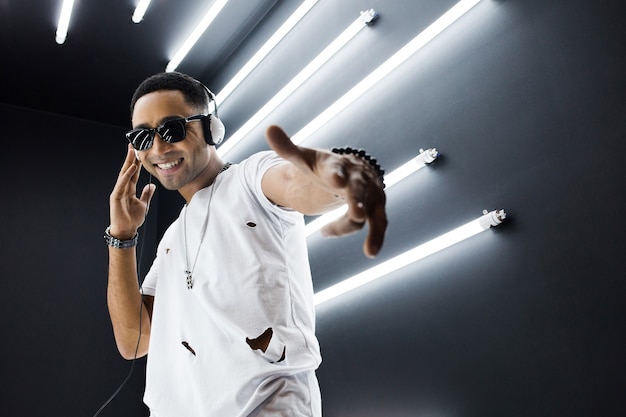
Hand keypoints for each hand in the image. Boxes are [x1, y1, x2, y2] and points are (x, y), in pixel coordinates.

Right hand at [108, 144, 155, 238]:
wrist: (127, 230)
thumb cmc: (133, 219)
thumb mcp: (144, 204)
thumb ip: (147, 194)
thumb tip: (151, 185)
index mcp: (130, 189)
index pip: (134, 173)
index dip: (136, 163)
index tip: (139, 153)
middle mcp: (123, 188)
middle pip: (128, 171)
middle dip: (130, 158)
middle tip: (133, 146)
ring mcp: (118, 191)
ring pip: (124, 174)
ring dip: (128, 163)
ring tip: (132, 152)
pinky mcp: (115, 196)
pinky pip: (122, 184)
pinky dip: (127, 175)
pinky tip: (131, 168)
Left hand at [265, 125, 386, 257]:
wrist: (350, 171)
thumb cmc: (322, 168)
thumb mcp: (303, 160)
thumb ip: (287, 149)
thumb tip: (269, 128)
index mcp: (336, 165)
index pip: (335, 169)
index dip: (336, 174)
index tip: (336, 181)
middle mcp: (358, 178)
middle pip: (359, 190)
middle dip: (358, 201)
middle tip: (357, 214)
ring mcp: (371, 194)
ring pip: (372, 212)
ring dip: (373, 229)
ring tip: (370, 250)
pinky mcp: (377, 208)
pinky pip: (378, 224)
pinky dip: (377, 238)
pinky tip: (371, 252)